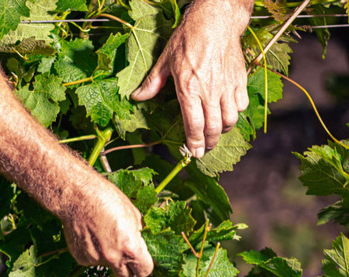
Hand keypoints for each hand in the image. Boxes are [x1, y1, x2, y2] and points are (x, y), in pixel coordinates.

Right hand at [59, 178, 153, 276]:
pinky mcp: (81, 258)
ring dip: (108, 257)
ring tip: (103, 235)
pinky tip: (91, 236)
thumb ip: (138, 233)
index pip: (145, 271)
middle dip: (127, 266)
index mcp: (131, 248)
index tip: (142, 260)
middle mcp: (113, 258)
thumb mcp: (133, 213)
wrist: (77, 197)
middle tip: (124, 252)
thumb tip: (142, 241)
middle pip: (126, 276)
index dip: (144, 265)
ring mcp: (95, 259)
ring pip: (107, 266)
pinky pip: (92, 260)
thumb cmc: (106, 199)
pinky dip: (93, 252)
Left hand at [130, 0, 251, 157]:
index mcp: (188, 89)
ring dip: (222, 130)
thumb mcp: (165, 60)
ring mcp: (227, 86)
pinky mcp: (240, 79)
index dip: (194, 143)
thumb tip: (137, 97)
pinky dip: (236, 113)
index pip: (193, 125)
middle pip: (213, 127)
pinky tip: (228, 113)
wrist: (215, 20)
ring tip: (214, 133)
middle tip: (204, 150)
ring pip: (230, 119)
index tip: (194, 154)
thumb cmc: (188, 38)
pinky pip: (242, 105)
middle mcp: (209, 91)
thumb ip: (153, 82)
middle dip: (208, 143)